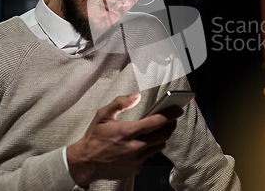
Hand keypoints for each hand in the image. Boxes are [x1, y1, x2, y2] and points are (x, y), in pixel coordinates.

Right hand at [66, 93, 182, 186]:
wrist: (85, 163)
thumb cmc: (94, 137)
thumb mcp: (102, 115)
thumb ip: (120, 103)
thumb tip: (136, 96)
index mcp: (127, 131)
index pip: (156, 121)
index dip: (170, 114)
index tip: (179, 109)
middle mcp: (134, 147)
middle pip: (163, 135)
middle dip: (171, 125)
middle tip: (173, 119)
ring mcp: (136, 159)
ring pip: (159, 146)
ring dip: (162, 137)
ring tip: (160, 129)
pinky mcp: (136, 168)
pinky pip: (149, 156)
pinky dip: (150, 148)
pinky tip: (145, 142)